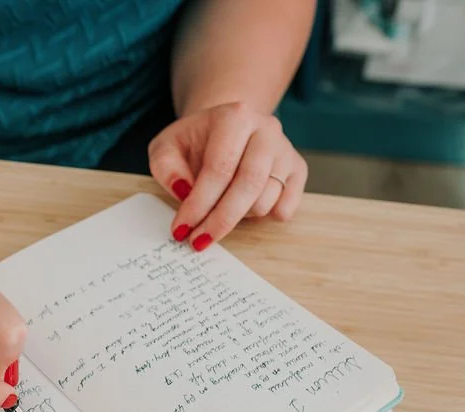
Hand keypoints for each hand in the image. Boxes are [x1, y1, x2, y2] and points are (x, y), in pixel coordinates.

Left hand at [148, 101, 307, 249]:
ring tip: (218, 211)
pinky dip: (265, 216)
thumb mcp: (167, 147)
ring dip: (238, 217)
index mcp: (234, 117)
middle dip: (220, 220)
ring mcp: (285, 149)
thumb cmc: (194, 142)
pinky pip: (286, 206)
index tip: (182, 228)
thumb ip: (166, 167)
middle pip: (248, 185)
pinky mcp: (297, 169)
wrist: (225, 130)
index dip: (199, 203)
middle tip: (199, 240)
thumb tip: (184, 191)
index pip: (219, 168)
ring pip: (266, 199)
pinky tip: (245, 210)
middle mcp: (267, 129)